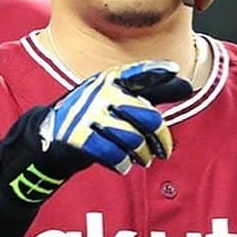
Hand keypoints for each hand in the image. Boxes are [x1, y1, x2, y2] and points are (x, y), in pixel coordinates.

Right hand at [40, 60, 192, 175]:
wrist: (49, 135)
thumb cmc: (94, 115)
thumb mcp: (118, 98)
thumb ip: (151, 91)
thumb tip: (187, 85)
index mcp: (110, 80)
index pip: (139, 73)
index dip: (158, 71)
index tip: (178, 74)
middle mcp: (100, 94)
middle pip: (147, 117)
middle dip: (161, 138)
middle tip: (165, 151)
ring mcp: (89, 115)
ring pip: (134, 140)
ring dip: (143, 155)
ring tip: (143, 159)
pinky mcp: (80, 138)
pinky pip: (114, 155)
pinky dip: (123, 163)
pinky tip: (124, 164)